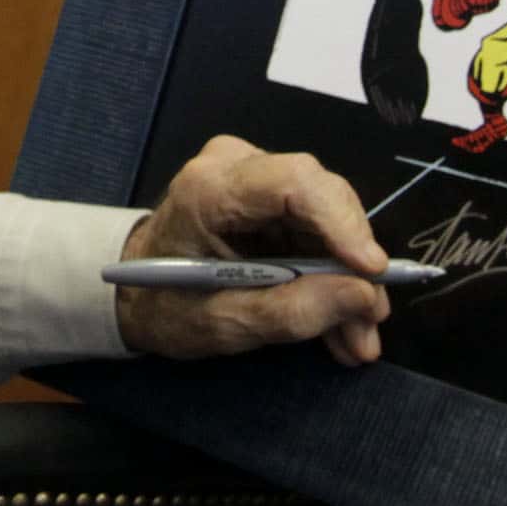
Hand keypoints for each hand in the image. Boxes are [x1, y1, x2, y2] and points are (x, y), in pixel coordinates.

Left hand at [119, 137, 393, 366]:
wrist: (135, 293)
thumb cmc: (164, 305)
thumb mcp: (223, 324)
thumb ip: (291, 312)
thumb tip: (362, 296)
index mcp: (209, 189)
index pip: (294, 184)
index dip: (341, 224)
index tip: (371, 272)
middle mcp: (236, 166)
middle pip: (321, 198)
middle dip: (353, 265)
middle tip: (370, 323)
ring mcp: (255, 176)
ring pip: (328, 218)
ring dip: (349, 280)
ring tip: (358, 339)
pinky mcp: (269, 197)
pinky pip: (317, 230)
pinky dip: (333, 276)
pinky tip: (343, 322)